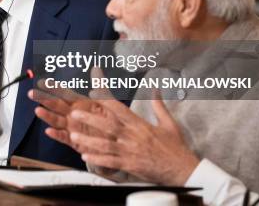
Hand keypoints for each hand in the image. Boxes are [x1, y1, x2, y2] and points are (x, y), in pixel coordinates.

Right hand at [27, 70, 110, 148]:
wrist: (117, 142)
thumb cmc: (111, 121)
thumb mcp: (107, 101)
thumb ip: (100, 85)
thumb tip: (96, 67)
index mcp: (80, 104)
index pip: (64, 93)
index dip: (53, 88)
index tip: (42, 82)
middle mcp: (73, 114)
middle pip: (56, 105)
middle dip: (43, 99)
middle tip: (32, 93)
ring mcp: (72, 128)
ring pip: (56, 120)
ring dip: (47, 116)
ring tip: (38, 111)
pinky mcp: (74, 142)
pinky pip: (63, 137)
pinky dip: (56, 135)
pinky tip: (49, 131)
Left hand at [68, 90, 199, 185]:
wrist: (184, 170)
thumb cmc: (176, 148)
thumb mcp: (169, 124)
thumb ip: (158, 105)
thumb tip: (156, 88)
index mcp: (140, 125)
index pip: (119, 109)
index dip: (105, 99)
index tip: (92, 92)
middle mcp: (133, 136)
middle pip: (108, 125)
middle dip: (90, 119)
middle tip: (74, 114)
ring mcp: (131, 151)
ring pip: (106, 144)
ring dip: (89, 140)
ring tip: (74, 136)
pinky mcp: (131, 165)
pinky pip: (111, 162)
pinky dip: (98, 159)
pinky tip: (86, 156)